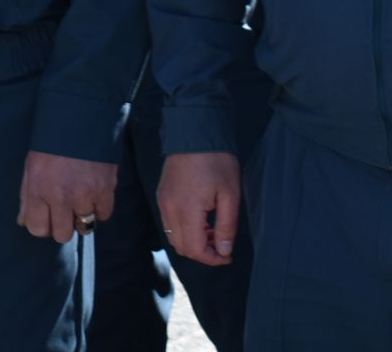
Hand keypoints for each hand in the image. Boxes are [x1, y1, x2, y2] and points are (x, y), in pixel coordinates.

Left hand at [18, 151, 118, 243]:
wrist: (80, 116)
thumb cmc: (51, 141)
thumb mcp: (31, 166)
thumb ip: (27, 196)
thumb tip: (23, 222)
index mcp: (39, 188)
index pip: (38, 229)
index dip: (42, 225)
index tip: (45, 216)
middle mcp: (61, 196)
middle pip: (62, 235)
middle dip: (62, 226)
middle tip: (63, 211)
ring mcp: (85, 194)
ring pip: (84, 226)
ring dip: (81, 215)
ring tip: (78, 197)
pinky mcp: (106, 189)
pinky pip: (104, 215)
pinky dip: (99, 208)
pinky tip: (93, 193)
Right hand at [157, 151, 241, 266]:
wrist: (194, 132)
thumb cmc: (216, 161)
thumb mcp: (230, 194)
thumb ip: (226, 226)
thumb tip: (224, 251)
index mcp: (186, 210)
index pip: (195, 249)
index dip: (212, 259)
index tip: (228, 256)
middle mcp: (169, 208)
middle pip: (181, 247)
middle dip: (203, 253)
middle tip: (222, 245)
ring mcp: (162, 201)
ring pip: (173, 236)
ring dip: (193, 241)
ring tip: (213, 231)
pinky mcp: (161, 194)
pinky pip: (169, 222)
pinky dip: (184, 229)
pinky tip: (200, 219)